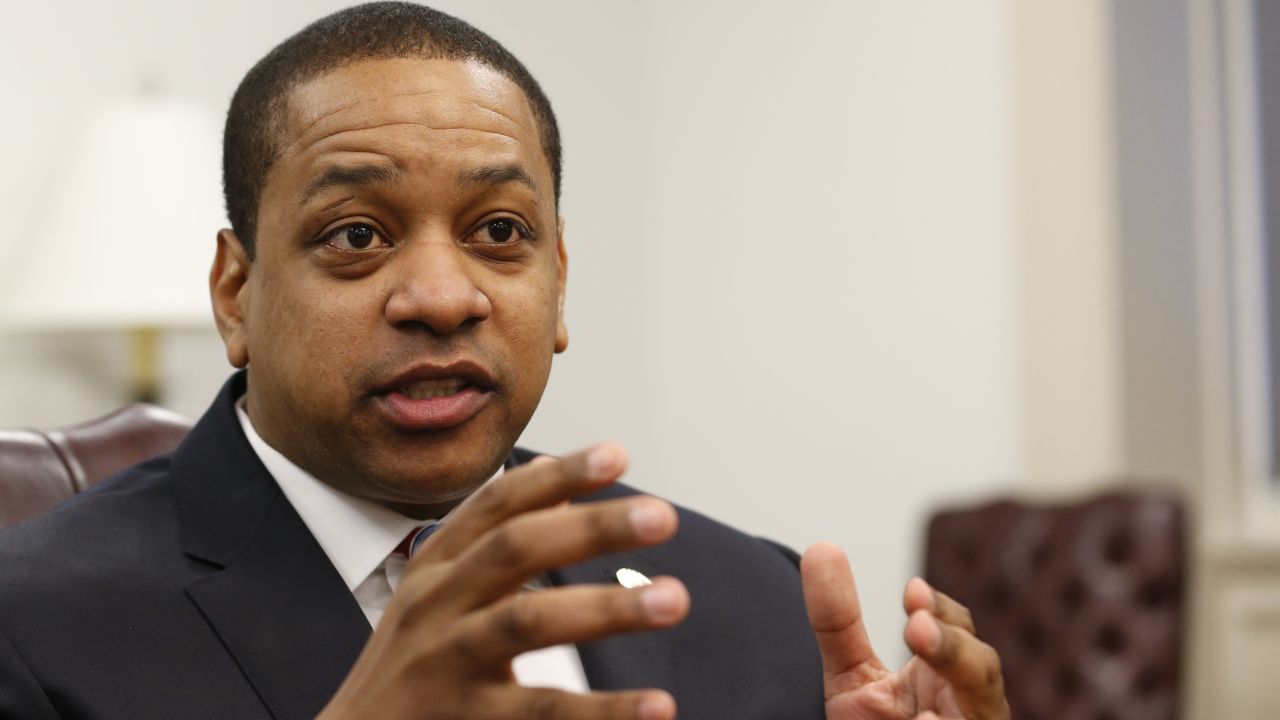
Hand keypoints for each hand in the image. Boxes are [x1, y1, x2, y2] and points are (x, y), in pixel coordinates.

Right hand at [318, 444, 688, 719]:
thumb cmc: (411, 666)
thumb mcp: (440, 594)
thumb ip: (495, 538)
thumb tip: (554, 472)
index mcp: (436, 568)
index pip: (498, 505)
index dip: (557, 476)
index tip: (617, 454)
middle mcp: (435, 605)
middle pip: (515, 548)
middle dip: (591, 528)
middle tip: (663, 516)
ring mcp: (446, 662)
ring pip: (526, 622)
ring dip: (606, 607)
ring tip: (674, 598)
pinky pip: (540, 711)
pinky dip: (603, 710)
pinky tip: (658, 706)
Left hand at [801, 543, 1009, 719]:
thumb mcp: (852, 678)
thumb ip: (838, 621)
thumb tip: (821, 550)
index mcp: (950, 681)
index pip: (961, 635)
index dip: (942, 612)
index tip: (911, 592)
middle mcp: (971, 710)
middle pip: (982, 674)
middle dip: (954, 648)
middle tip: (918, 628)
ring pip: (984, 716)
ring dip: (959, 695)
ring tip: (922, 706)